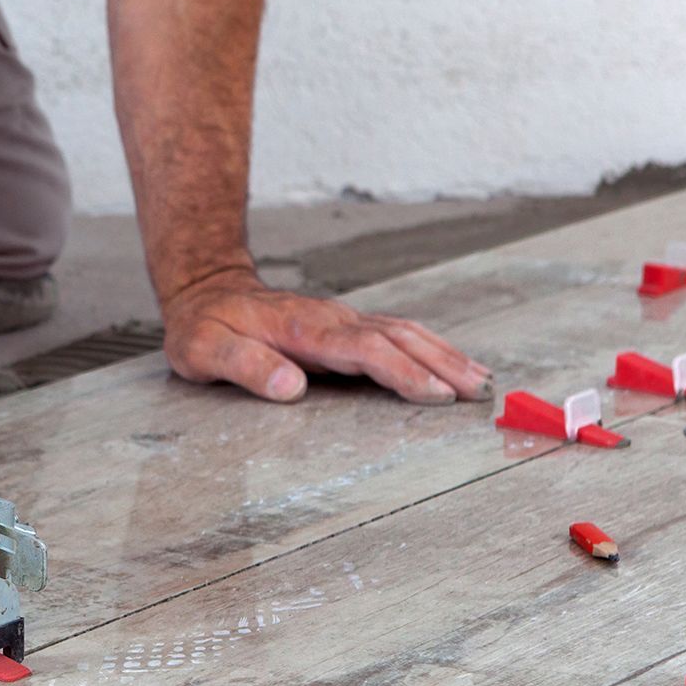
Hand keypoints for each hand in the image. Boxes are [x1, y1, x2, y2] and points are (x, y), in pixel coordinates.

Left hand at [160, 267, 492, 405]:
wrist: (206, 290)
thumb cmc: (203, 329)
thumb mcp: (204, 352)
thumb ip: (245, 367)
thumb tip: (291, 389)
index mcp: (304, 330)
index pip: (365, 350)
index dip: (402, 372)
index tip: (434, 395)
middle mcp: (332, 320)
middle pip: (399, 338)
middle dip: (442, 364)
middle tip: (480, 393)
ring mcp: (342, 319)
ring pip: (405, 332)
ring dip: (445, 354)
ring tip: (482, 380)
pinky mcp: (346, 325)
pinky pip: (397, 333)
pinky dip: (430, 347)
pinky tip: (451, 362)